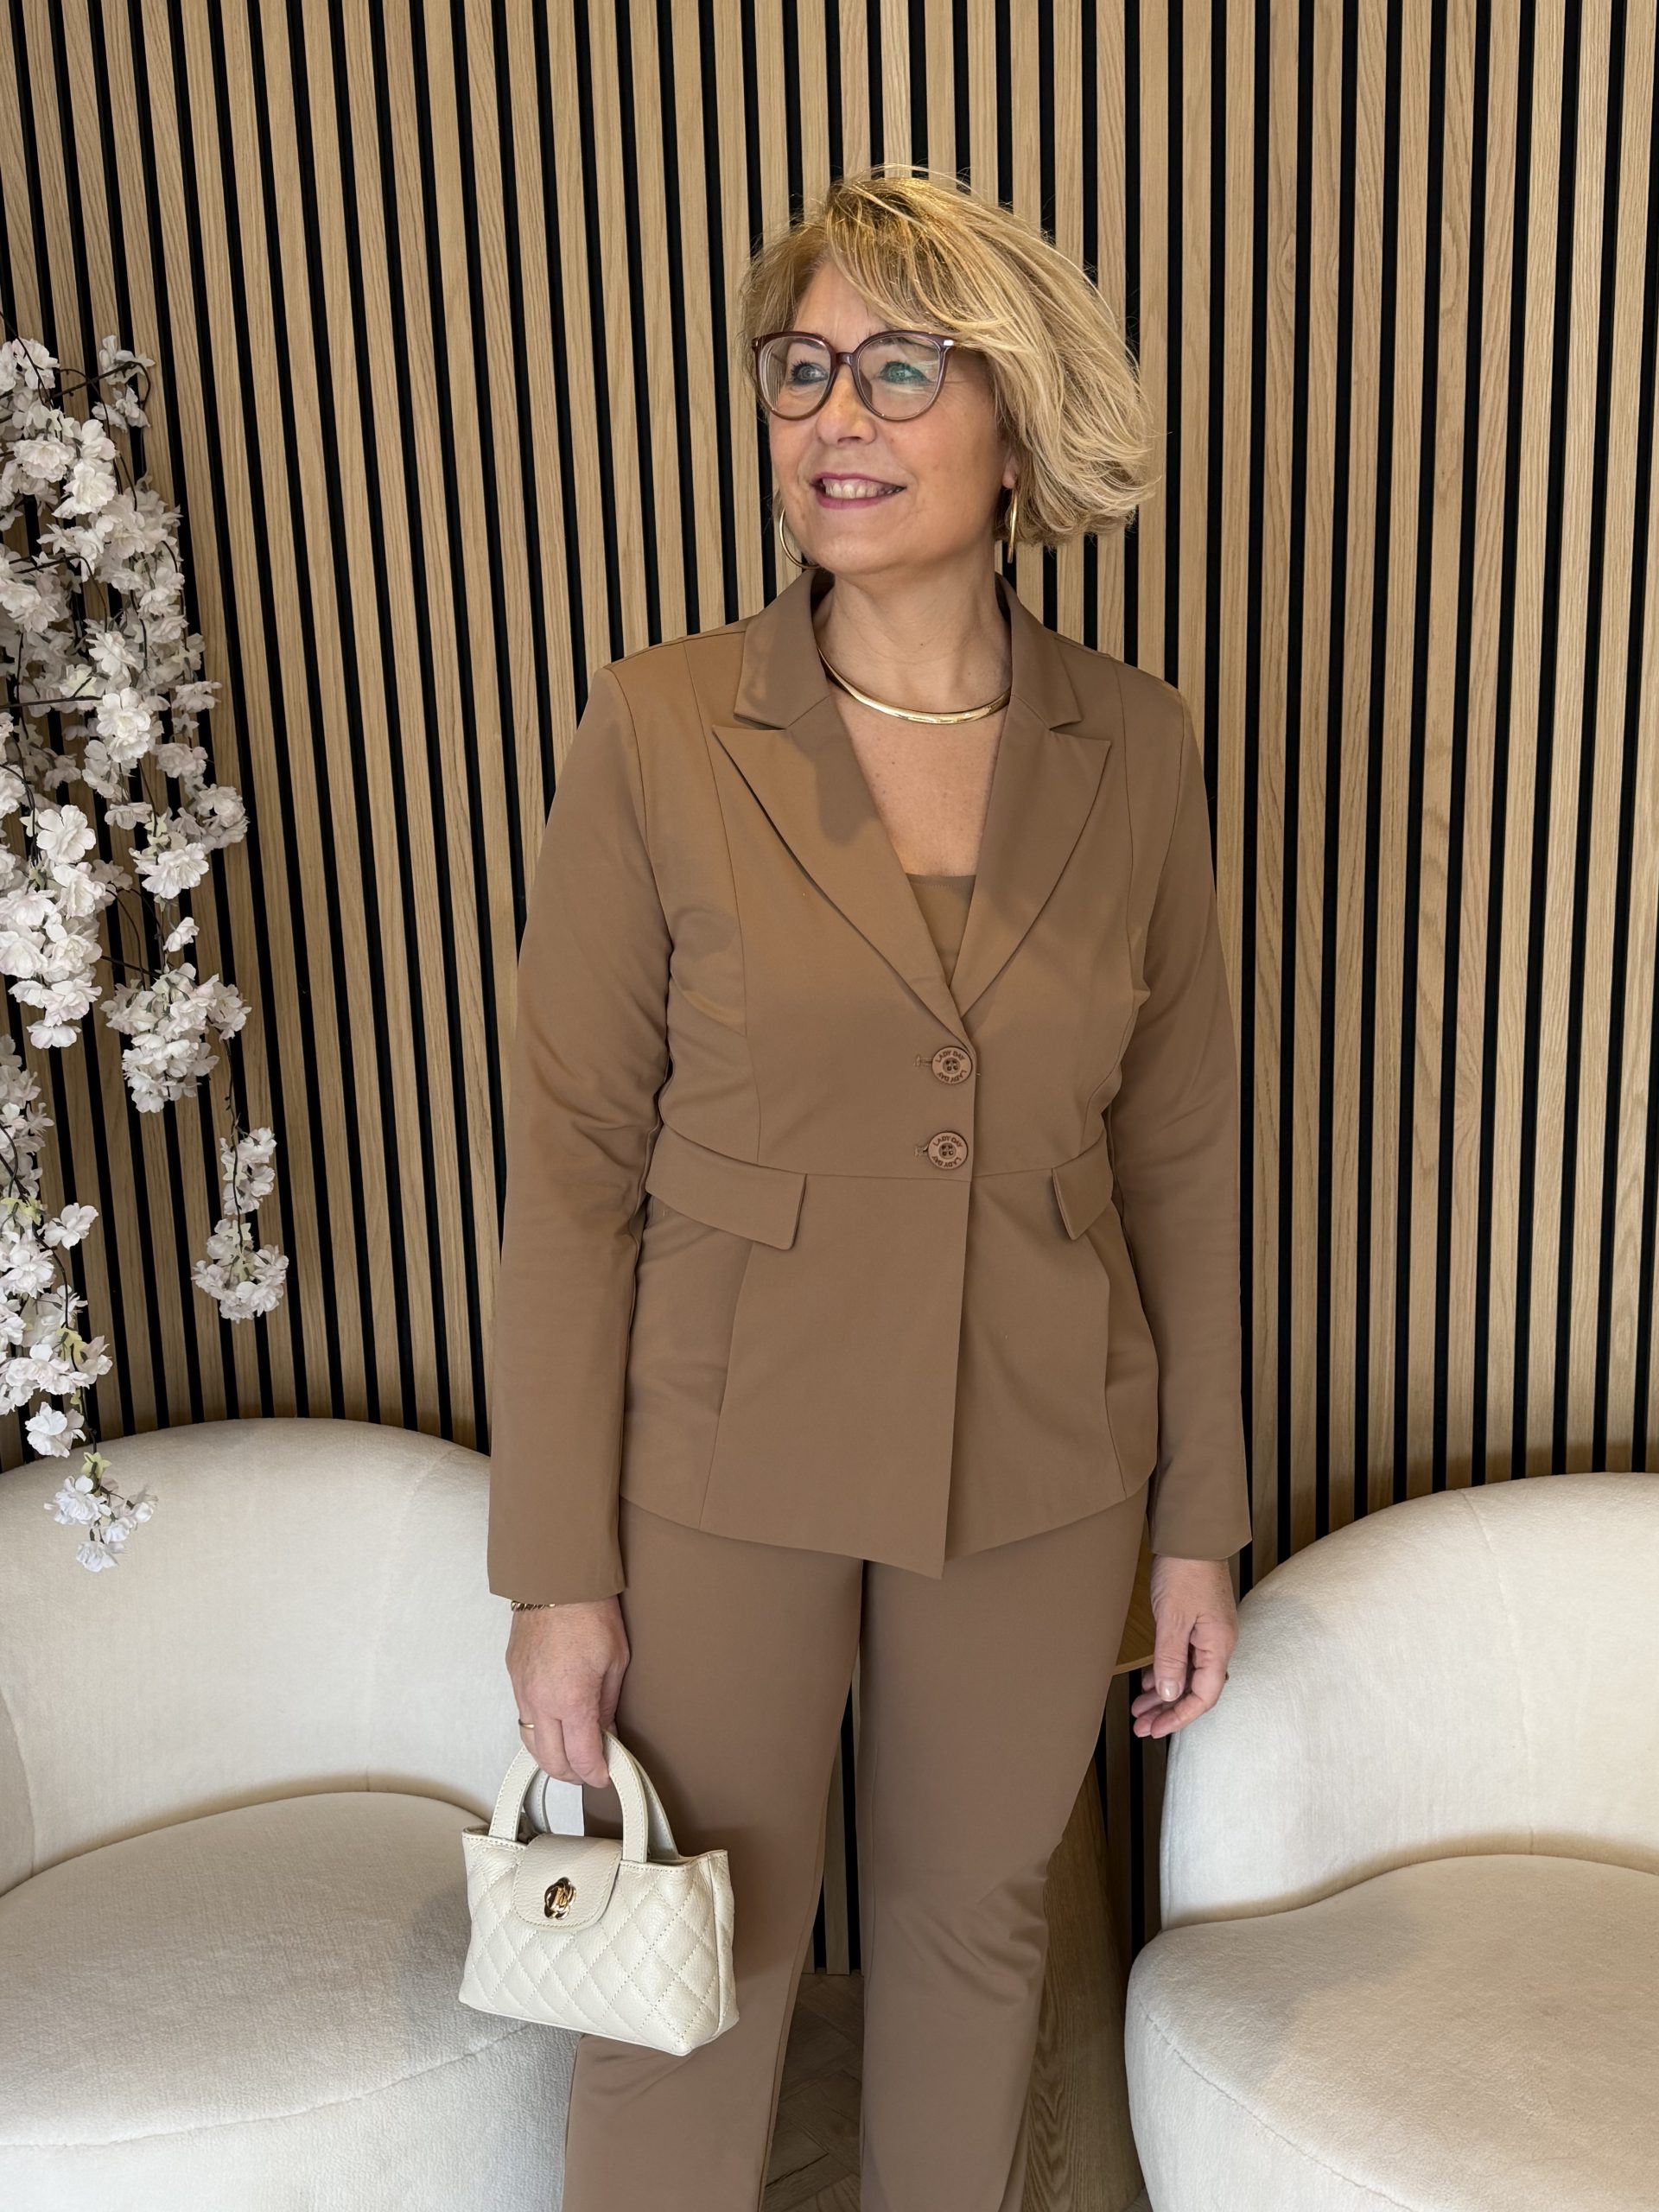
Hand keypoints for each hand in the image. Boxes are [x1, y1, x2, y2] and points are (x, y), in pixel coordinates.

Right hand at [505, 1598, 630, 1787]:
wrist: (556, 1578)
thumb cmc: (589, 1612)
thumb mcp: (615, 1661)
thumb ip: (607, 1704)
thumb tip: (605, 1731)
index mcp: (571, 1700)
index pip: (582, 1757)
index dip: (596, 1773)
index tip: (606, 1775)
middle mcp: (541, 1701)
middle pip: (551, 1761)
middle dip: (573, 1775)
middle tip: (591, 1771)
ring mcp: (522, 1690)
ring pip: (530, 1744)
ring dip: (551, 1758)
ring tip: (572, 1757)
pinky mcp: (514, 1677)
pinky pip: (522, 1718)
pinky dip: (538, 1733)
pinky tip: (554, 1728)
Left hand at [1130, 1555, 1236, 1738]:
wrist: (1191, 1535)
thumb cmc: (1184, 1572)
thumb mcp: (1172, 1619)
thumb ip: (1171, 1660)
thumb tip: (1171, 1696)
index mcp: (1218, 1646)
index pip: (1204, 1696)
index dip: (1180, 1717)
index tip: (1156, 1729)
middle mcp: (1219, 1643)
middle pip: (1196, 1689)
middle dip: (1168, 1710)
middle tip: (1142, 1726)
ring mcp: (1210, 1633)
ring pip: (1188, 1674)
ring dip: (1165, 1693)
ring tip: (1139, 1709)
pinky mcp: (1199, 1622)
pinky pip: (1184, 1657)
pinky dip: (1167, 1671)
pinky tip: (1150, 1681)